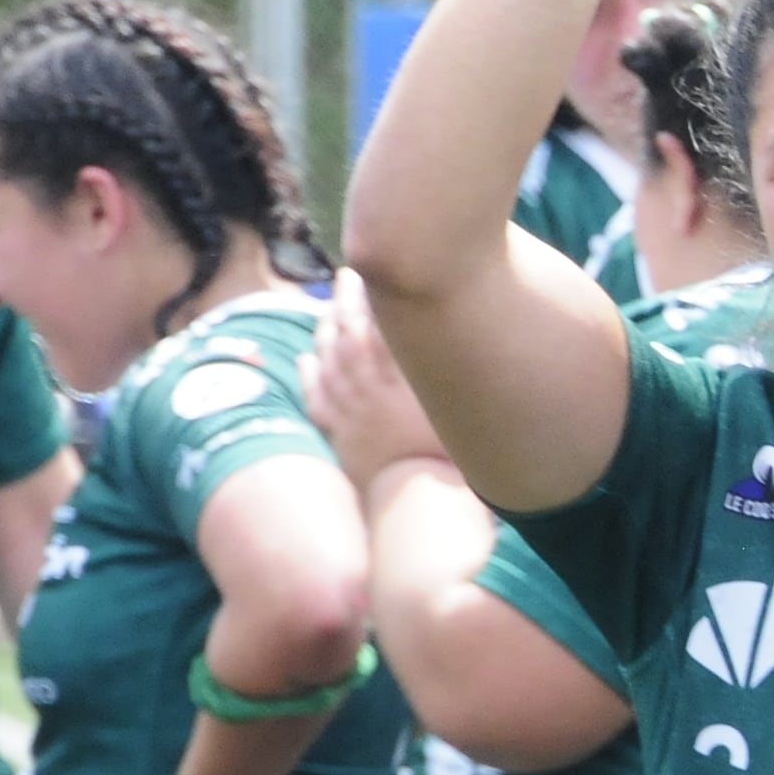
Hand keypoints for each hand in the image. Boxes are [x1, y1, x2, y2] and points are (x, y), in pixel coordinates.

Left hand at [302, 271, 442, 494]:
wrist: (416, 504)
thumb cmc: (454, 458)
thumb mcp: (464, 407)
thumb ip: (459, 372)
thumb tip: (468, 336)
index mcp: (402, 376)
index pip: (383, 322)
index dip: (377, 293)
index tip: (378, 269)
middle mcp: (370, 387)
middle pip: (350, 333)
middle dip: (346, 299)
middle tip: (346, 274)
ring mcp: (350, 410)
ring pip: (328, 359)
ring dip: (325, 328)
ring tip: (327, 307)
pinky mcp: (339, 434)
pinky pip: (316, 396)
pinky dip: (309, 373)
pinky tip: (305, 358)